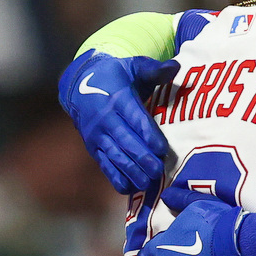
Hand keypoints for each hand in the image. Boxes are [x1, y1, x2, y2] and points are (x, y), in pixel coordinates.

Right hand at [60, 50, 179, 193]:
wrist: (80, 84)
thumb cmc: (116, 76)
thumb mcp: (133, 67)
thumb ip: (154, 69)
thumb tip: (175, 66)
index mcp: (118, 98)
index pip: (134, 118)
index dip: (148, 134)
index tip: (162, 148)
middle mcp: (105, 118)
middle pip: (125, 141)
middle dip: (141, 158)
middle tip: (158, 170)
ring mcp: (97, 135)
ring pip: (114, 156)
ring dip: (130, 171)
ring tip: (147, 182)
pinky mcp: (93, 147)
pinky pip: (104, 164)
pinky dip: (115, 178)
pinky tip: (128, 188)